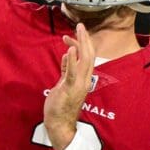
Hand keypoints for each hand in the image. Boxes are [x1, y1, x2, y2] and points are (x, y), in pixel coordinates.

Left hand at [44, 24, 94, 149]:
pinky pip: (73, 72)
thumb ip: (66, 70)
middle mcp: (85, 80)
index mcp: (84, 78)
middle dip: (85, 39)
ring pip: (85, 60)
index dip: (82, 44)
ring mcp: (79, 84)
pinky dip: (72, 60)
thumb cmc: (61, 105)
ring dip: (82, 44)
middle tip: (81, 25)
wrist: (59, 123)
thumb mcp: (64, 83)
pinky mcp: (70, 89)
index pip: (87, 57)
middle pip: (89, 55)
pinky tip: (70, 49)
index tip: (73, 35)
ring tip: (79, 31)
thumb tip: (66, 56)